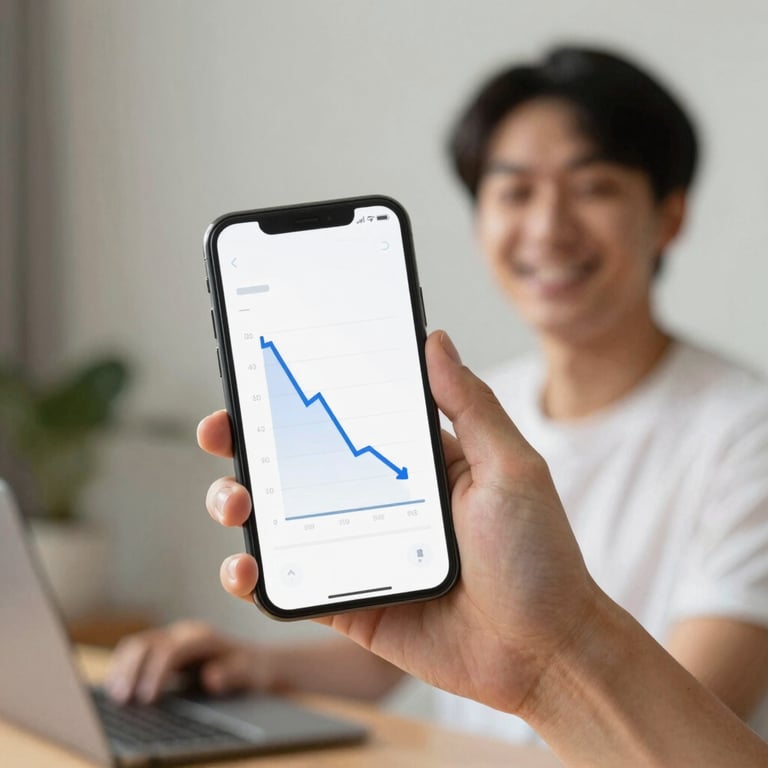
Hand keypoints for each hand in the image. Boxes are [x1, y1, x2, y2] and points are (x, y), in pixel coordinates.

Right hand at [105, 620, 272, 702]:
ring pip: (137, 646)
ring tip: (115, 696)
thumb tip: (211, 678)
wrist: (255, 661)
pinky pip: (135, 654)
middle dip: (132, 670)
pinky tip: (115, 689)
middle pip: (148, 643)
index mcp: (204, 638)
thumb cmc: (253, 669)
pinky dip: (121, 669)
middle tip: (123, 699)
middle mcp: (184, 634)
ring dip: (122, 669)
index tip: (148, 698)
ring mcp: (171, 640)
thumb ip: (234, 674)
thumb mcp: (252, 673)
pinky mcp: (162, 650)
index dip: (157, 672)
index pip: (173, 650)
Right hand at [199, 330, 598, 716]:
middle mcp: (377, 500)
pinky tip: (244, 565)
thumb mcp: (510, 468)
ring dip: (240, 503)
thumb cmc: (538, 558)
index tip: (261, 373)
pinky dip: (253, 576)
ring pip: (280, 520)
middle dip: (249, 443)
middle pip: (297, 463)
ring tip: (235, 500)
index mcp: (412, 462)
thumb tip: (435, 339)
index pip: (343, 416)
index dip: (300, 395)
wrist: (544, 653)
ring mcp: (357, 550)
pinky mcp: (348, 601)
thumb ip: (470, 405)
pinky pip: (288, 583)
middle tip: (221, 431)